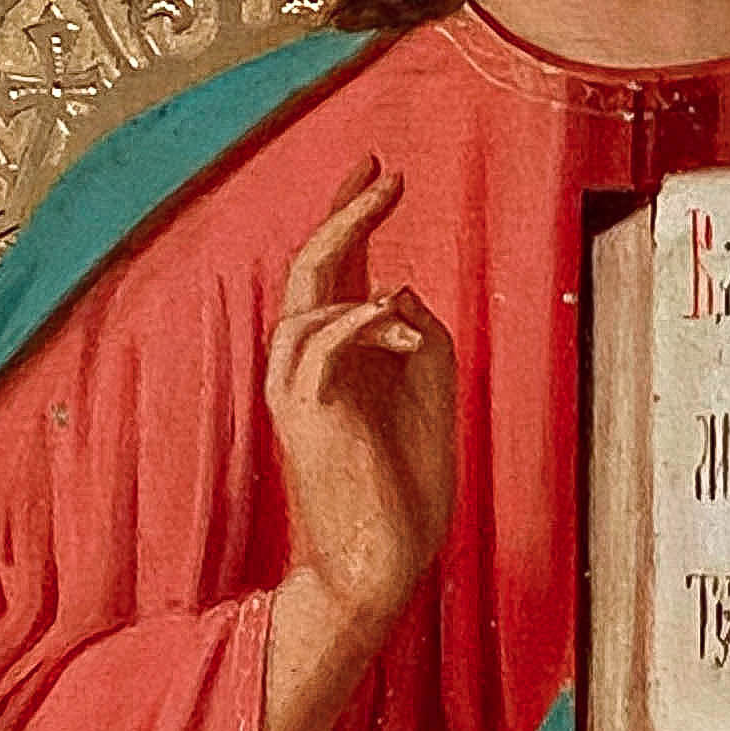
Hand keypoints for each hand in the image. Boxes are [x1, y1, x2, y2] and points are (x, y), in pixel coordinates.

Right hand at [264, 155, 456, 653]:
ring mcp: (298, 389)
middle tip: (384, 172)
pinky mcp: (304, 414)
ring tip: (397, 269)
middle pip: (309, 269)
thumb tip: (398, 287)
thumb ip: (418, 333)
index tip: (379, 169)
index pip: (335, 270)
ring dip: (354, 266)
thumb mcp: (431, 389)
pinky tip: (401, 326)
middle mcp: (307, 365)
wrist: (383, 561)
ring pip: (304, 300)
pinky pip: (318, 342)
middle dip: (346, 213)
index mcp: (338, 357)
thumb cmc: (408, 485)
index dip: (351, 214)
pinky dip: (360, 322)